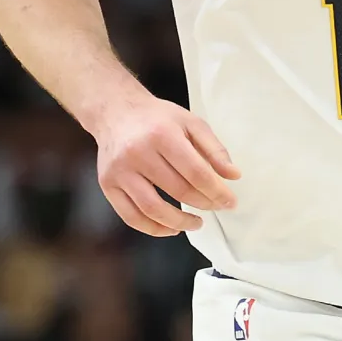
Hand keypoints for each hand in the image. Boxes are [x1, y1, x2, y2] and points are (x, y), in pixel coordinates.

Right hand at [92, 95, 241, 236]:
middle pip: (178, 190)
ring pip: (152, 209)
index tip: (230, 202)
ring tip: (196, 223)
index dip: (216, 191)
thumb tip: (234, 176)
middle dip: (203, 204)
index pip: (196, 172)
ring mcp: (120, 171)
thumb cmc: (158, 119)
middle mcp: (138, 153)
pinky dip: (153, 228)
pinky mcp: (107, 184)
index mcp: (163, 135)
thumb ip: (214, 149)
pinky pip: (131, 216)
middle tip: (216, 208)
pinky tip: (170, 228)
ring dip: (179, 223)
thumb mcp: (191, 123)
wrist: (116, 112)